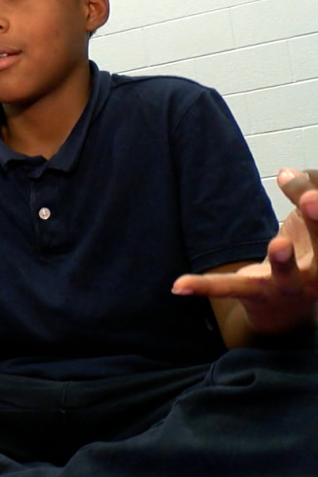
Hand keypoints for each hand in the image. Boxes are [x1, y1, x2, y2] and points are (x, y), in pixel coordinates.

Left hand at [174, 169, 317, 334]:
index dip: (316, 202)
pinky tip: (179, 285)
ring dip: (283, 261)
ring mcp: (288, 286)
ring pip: (286, 275)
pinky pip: (229, 289)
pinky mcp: (255, 294)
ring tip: (279, 245)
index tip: (308, 191)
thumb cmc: (304, 254)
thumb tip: (286, 173)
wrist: (287, 310)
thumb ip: (304, 192)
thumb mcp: (308, 223)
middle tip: (311, 200)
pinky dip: (203, 287)